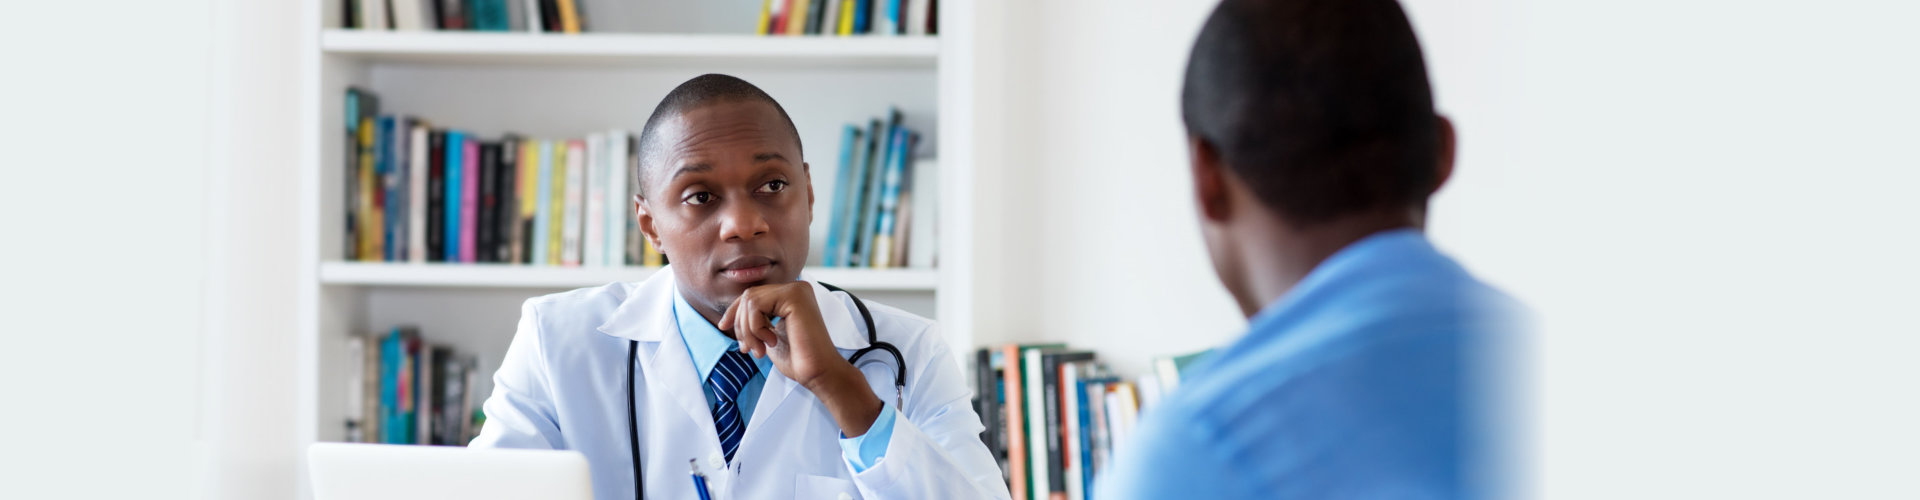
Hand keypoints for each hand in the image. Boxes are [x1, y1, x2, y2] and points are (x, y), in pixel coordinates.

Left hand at [718, 281, 843, 387]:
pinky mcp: (795, 296)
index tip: (724, 327)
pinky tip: (771, 342)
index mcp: (792, 296)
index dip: (734, 311)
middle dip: (741, 325)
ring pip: (750, 300)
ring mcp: (797, 289)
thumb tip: (731, 315)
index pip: (753, 295)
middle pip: (748, 296)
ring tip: (760, 350)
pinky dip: (756, 328)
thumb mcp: (768, 335)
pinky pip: (756, 305)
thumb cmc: (798, 359)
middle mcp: (796, 288)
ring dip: (748, 330)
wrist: (817, 373)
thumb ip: (756, 320)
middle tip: (749, 349)